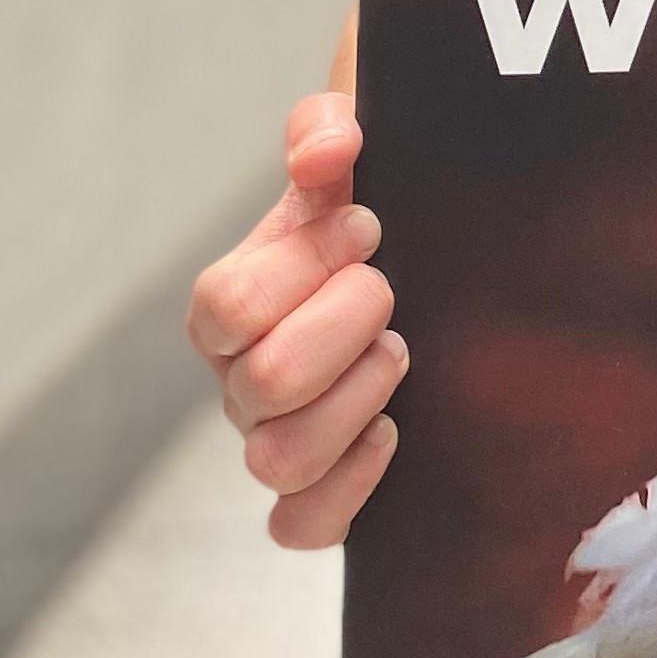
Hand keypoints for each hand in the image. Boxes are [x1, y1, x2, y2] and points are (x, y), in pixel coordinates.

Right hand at [184, 11, 402, 546]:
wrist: (428, 266)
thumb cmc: (375, 214)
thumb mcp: (352, 156)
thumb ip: (327, 131)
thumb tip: (330, 151)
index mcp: (231, 304)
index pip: (228, 304)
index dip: (303, 264)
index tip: (370, 226)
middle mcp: (242, 380)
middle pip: (262, 383)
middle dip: (343, 325)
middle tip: (390, 290)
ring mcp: (275, 440)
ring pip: (278, 460)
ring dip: (354, 401)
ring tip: (401, 352)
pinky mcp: (318, 494)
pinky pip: (299, 526)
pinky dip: (345, 491)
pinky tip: (394, 434)